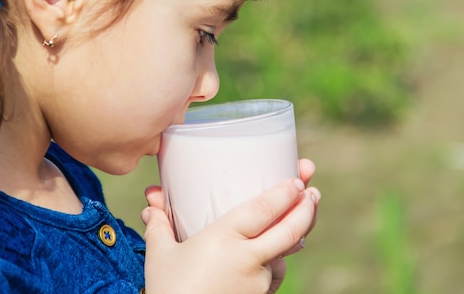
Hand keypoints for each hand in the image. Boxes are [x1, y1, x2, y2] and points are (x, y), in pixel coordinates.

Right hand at [142, 159, 319, 293]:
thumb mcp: (160, 256)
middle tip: (312, 193)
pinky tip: (272, 255)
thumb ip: (160, 225)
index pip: (264, 210)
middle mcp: (247, 259)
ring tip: (296, 220)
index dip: (285, 193)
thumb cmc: (168, 291)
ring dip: (293, 238)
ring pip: (285, 255)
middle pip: (290, 230)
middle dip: (307, 208)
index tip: (298, 180)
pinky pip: (276, 275)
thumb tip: (151, 201)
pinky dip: (277, 263)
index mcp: (224, 239)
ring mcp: (258, 283)